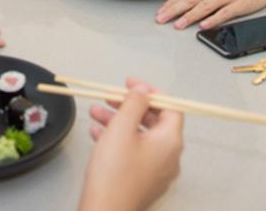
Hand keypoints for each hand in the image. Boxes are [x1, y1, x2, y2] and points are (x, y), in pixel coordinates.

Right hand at [79, 78, 183, 210]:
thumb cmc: (114, 175)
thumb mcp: (121, 128)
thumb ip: (134, 103)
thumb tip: (143, 89)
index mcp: (170, 142)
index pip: (170, 107)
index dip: (150, 92)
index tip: (131, 85)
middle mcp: (168, 157)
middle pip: (153, 120)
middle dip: (129, 106)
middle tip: (110, 97)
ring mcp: (156, 171)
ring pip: (139, 136)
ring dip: (118, 120)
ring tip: (95, 112)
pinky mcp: (142, 180)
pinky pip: (134, 152)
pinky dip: (118, 139)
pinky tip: (97, 133)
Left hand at [154, 0, 265, 29]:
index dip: (170, 3)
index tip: (160, 12)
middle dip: (174, 10)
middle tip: (162, 19)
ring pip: (204, 6)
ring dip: (189, 16)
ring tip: (178, 24)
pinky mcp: (239, 4)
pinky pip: (224, 12)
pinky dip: (212, 19)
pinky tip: (203, 25)